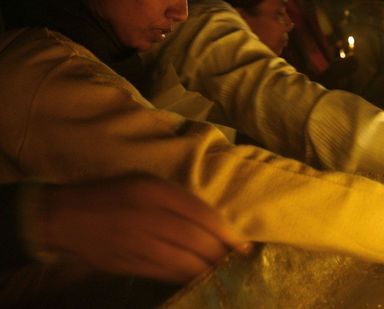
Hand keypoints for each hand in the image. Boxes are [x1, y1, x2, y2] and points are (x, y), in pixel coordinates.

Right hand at [39, 175, 251, 282]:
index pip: (201, 213)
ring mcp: (137, 243)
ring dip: (208, 269)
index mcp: (154, 191)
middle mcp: (148, 216)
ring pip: (182, 261)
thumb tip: (212, 221)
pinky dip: (186, 276)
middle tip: (238, 261)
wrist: (65, 217)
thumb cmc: (112, 193)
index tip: (243, 243)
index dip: (226, 231)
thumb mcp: (146, 182)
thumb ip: (178, 198)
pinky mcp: (129, 264)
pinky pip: (165, 273)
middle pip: (196, 239)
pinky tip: (199, 277)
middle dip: (221, 253)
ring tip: (225, 272)